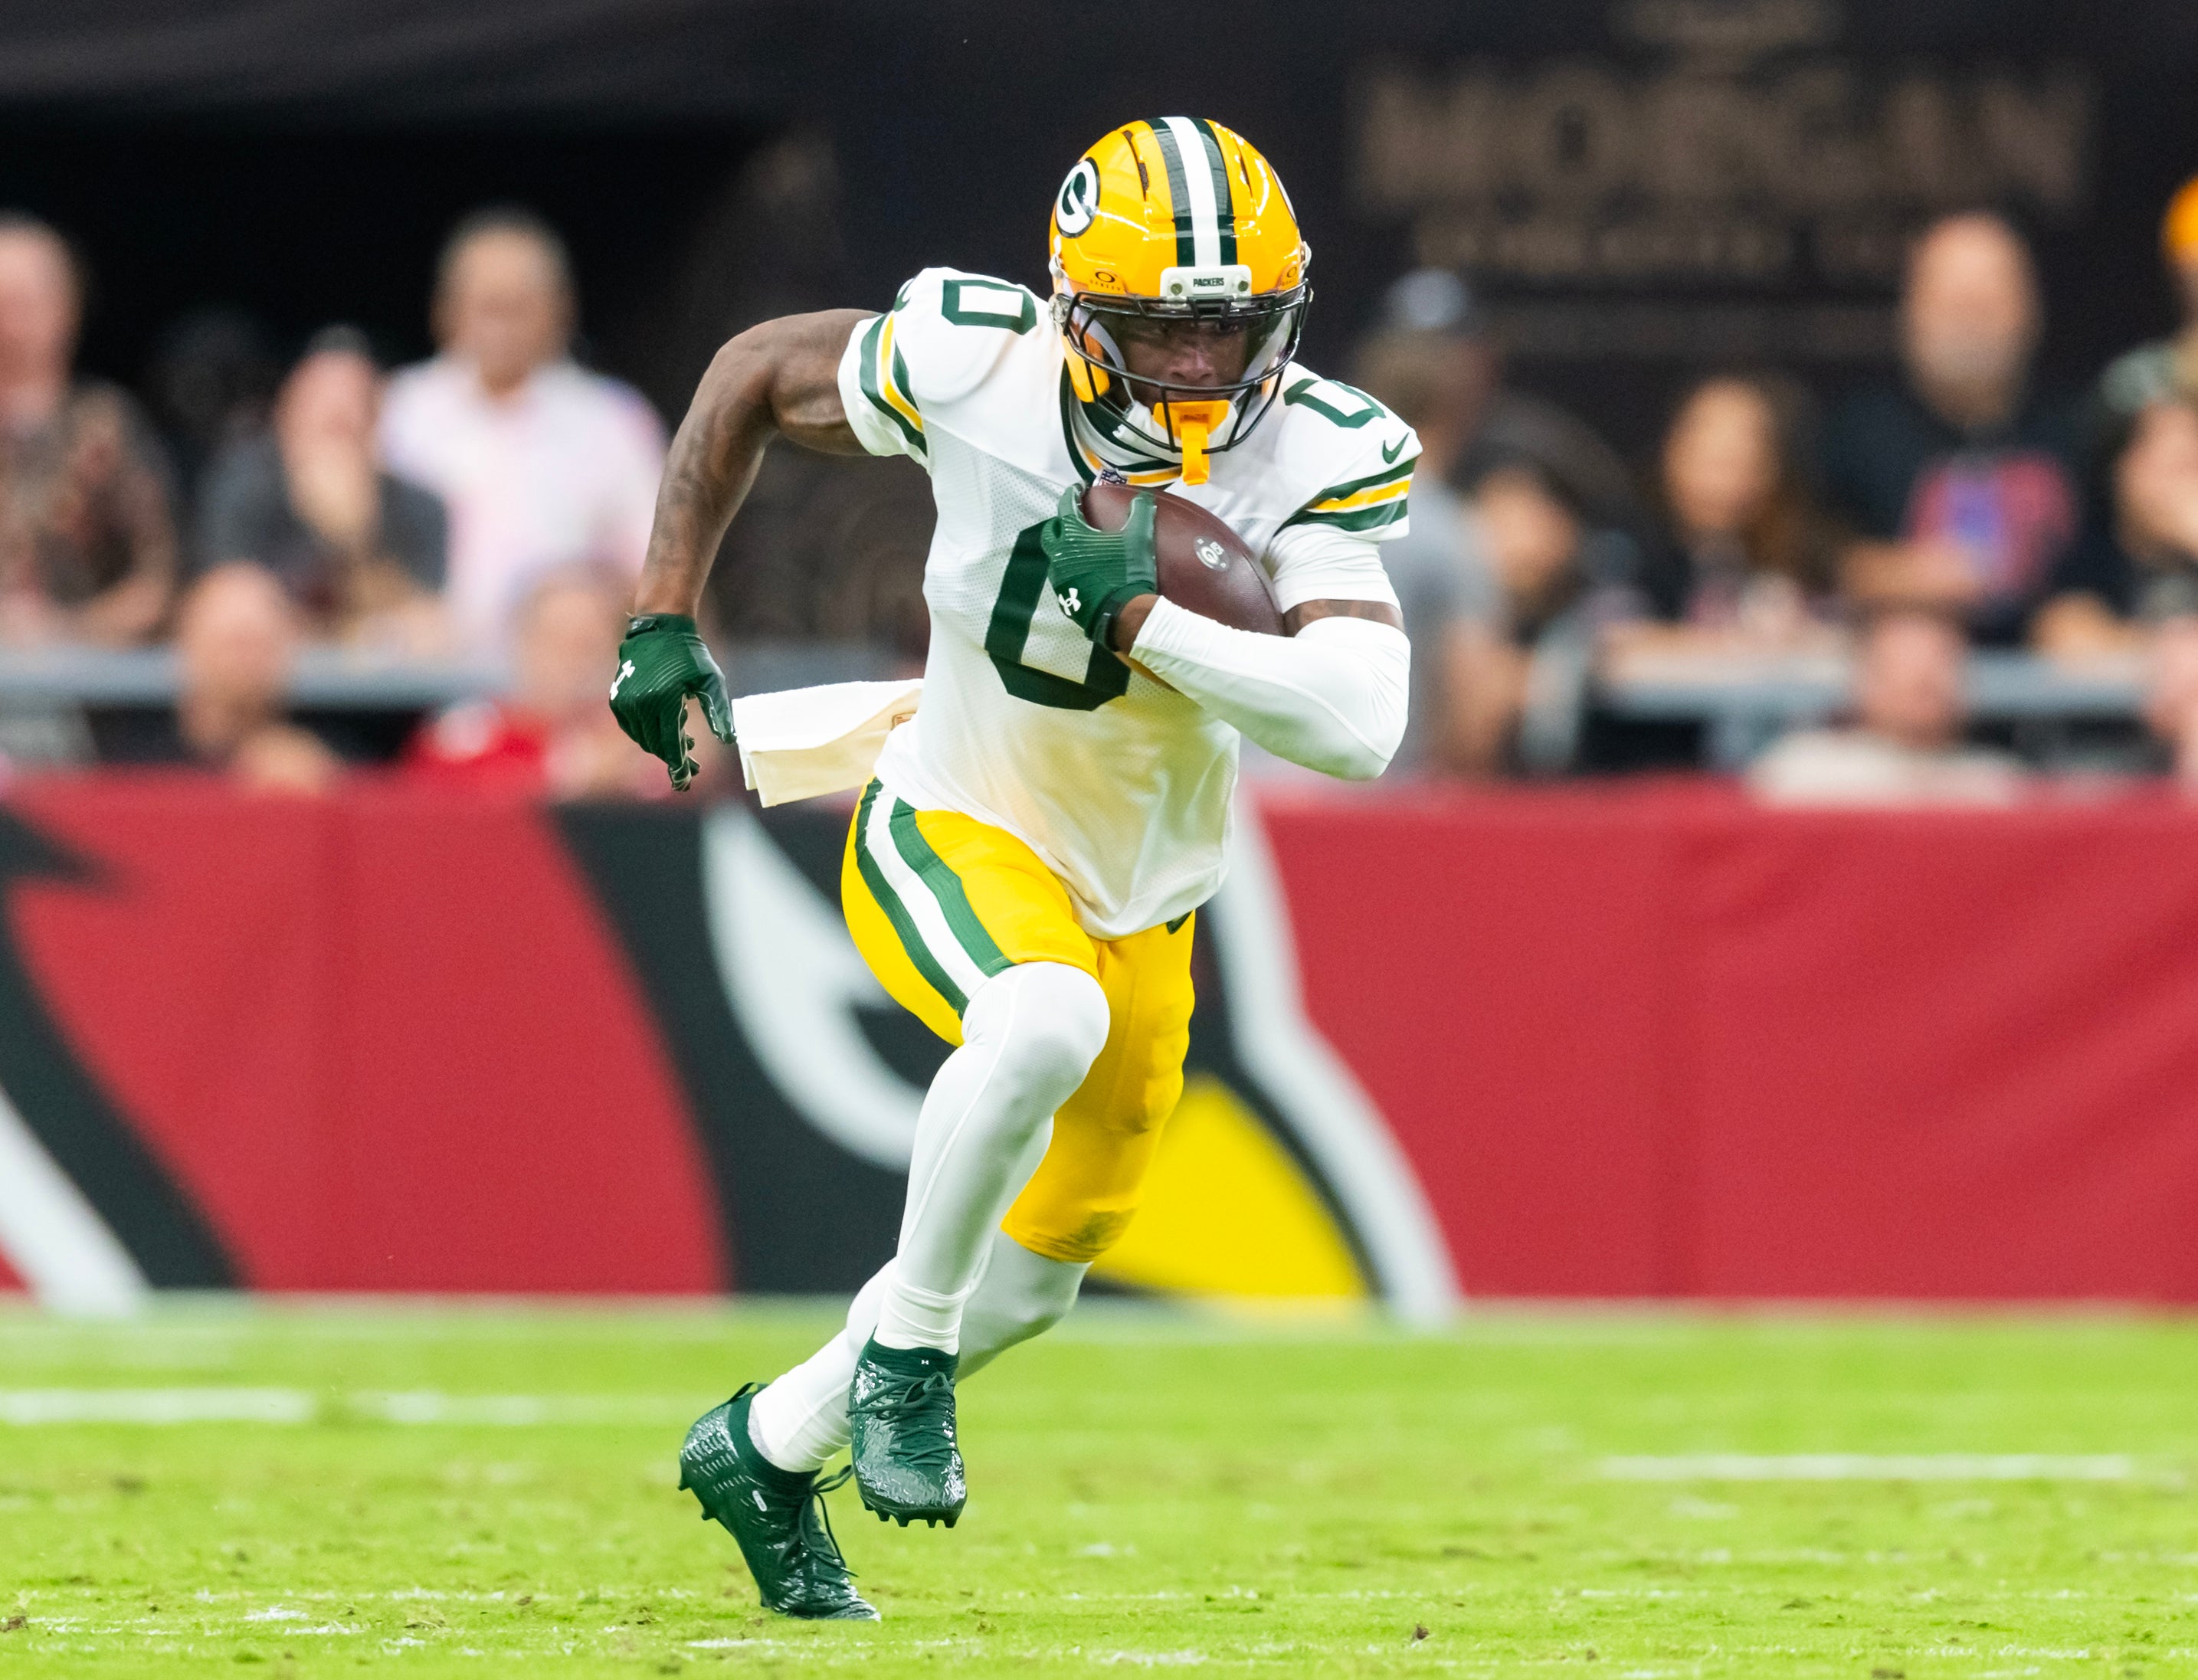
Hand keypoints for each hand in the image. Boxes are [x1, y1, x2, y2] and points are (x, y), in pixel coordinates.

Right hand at [608, 614, 732, 791]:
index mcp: (663, 701)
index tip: (685, 782)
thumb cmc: (690, 654)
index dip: (679, 766)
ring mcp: (625, 702)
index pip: (671, 745)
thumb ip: (718, 712)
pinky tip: (666, 732)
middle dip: (675, 759)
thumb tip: (729, 740)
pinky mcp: (617, 700)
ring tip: (686, 746)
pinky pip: (632, 729)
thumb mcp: (711, 681)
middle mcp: (640, 704)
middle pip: (657, 746)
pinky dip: (648, 735)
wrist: (659, 629)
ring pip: (644, 739)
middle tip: (693, 767)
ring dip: (663, 747)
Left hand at [1039, 485, 1157, 645]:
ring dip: (1064, 548)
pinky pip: (1062, 577)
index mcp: (1072, 536)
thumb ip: (1140, 513)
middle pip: (1051, 532)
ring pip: (1055, 556)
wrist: (1121, 615)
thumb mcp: (1139, 538)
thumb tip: (1143, 496)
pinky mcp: (1064, 597)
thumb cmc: (1127, 572)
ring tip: (1079, 547)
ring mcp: (1059, 578)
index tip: (1079, 488)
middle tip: (1074, 518)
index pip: (1066, 506)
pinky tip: (1083, 571)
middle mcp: (1059, 555)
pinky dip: (1069, 569)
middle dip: (1060, 522)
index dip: (1073, 493)